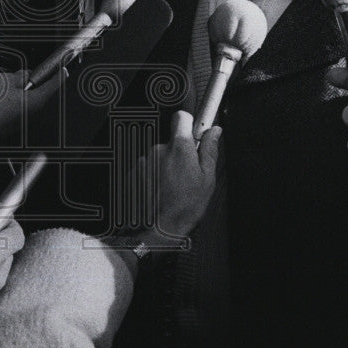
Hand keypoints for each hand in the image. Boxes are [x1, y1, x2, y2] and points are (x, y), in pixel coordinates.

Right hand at [0, 68, 65, 148]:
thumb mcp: (3, 80)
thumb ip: (19, 76)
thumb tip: (26, 75)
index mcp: (35, 102)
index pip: (55, 84)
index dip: (59, 71)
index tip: (63, 64)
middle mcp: (30, 115)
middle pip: (38, 93)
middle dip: (31, 81)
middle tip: (22, 72)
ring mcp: (18, 122)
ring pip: (23, 101)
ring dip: (15, 90)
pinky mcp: (6, 126)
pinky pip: (11, 109)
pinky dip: (5, 100)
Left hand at [128, 111, 221, 242]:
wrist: (157, 229)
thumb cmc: (184, 207)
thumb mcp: (207, 179)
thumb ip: (210, 150)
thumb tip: (214, 132)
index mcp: (179, 148)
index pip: (182, 118)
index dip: (189, 123)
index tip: (194, 132)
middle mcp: (158, 149)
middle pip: (171, 143)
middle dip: (179, 154)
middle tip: (186, 175)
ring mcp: (144, 160)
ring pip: (159, 157)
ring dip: (165, 168)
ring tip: (172, 189)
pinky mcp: (132, 172)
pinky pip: (147, 169)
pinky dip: (153, 177)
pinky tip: (160, 193)